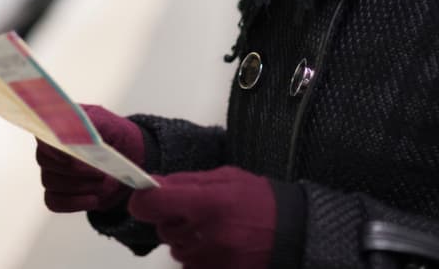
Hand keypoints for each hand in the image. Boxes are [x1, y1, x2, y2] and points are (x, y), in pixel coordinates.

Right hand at [35, 104, 144, 212]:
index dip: (53, 146)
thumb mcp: (109, 124)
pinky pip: (53, 201)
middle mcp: (50, 148)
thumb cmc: (116, 136)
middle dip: (75, 169)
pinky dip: (75, 202)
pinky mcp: (57, 193)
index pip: (44, 134)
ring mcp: (52, 171)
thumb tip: (76, 130)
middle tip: (100, 172)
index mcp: (59, 124)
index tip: (69, 156)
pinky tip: (94, 199)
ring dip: (79, 185)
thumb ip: (90, 124)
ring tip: (102, 183)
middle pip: (45, 161)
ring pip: (50, 182)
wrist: (129, 160)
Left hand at [127, 166, 275, 268]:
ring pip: (176, 250)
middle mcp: (208, 234)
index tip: (145, 196)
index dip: (143, 200)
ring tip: (213, 229)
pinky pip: (190, 267)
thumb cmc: (259, 199)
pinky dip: (197, 257)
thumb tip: (151, 184)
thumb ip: (186, 182)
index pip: (153, 204)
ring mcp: (212, 259)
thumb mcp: (225, 178)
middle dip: (172, 219)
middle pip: (163, 229)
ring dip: (186, 239)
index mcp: (208, 202)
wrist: (294, 232)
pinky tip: (216, 247)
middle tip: (196, 212)